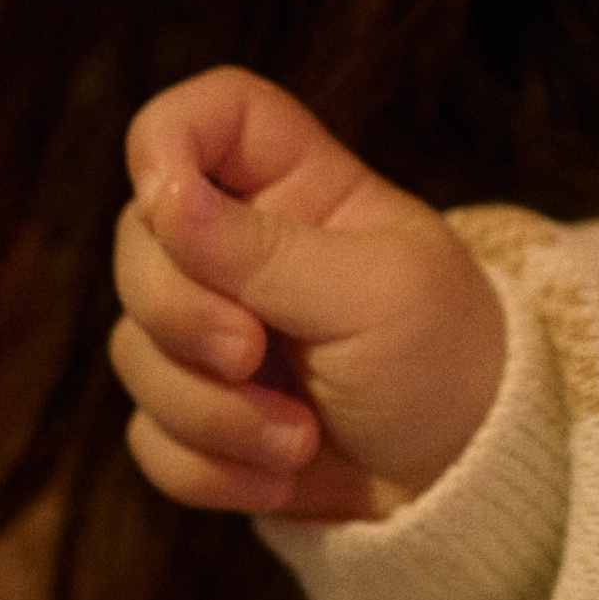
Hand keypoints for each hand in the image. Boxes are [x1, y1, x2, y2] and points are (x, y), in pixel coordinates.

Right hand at [110, 67, 502, 522]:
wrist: (466, 483)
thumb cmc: (445, 361)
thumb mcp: (378, 293)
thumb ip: (266, 250)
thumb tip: (164, 200)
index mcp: (296, 189)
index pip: (207, 115)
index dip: (168, 139)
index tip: (173, 200)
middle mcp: (239, 251)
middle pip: (137, 239)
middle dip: (181, 314)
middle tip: (251, 353)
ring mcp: (212, 334)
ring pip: (133, 350)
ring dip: (212, 412)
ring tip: (299, 438)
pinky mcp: (200, 418)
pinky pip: (148, 438)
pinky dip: (210, 468)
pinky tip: (280, 475)